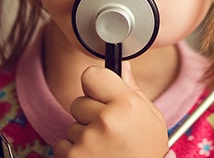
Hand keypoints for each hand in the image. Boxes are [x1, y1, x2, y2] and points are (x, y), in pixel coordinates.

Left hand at [54, 62, 168, 157]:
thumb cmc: (146, 151)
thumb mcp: (151, 118)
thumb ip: (132, 90)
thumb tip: (123, 65)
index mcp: (127, 104)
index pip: (91, 75)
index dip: (94, 83)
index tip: (99, 92)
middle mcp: (106, 120)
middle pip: (79, 102)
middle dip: (89, 114)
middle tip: (109, 130)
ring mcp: (87, 140)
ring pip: (72, 125)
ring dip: (83, 135)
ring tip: (104, 148)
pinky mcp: (72, 157)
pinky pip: (62, 144)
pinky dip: (74, 152)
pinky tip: (95, 157)